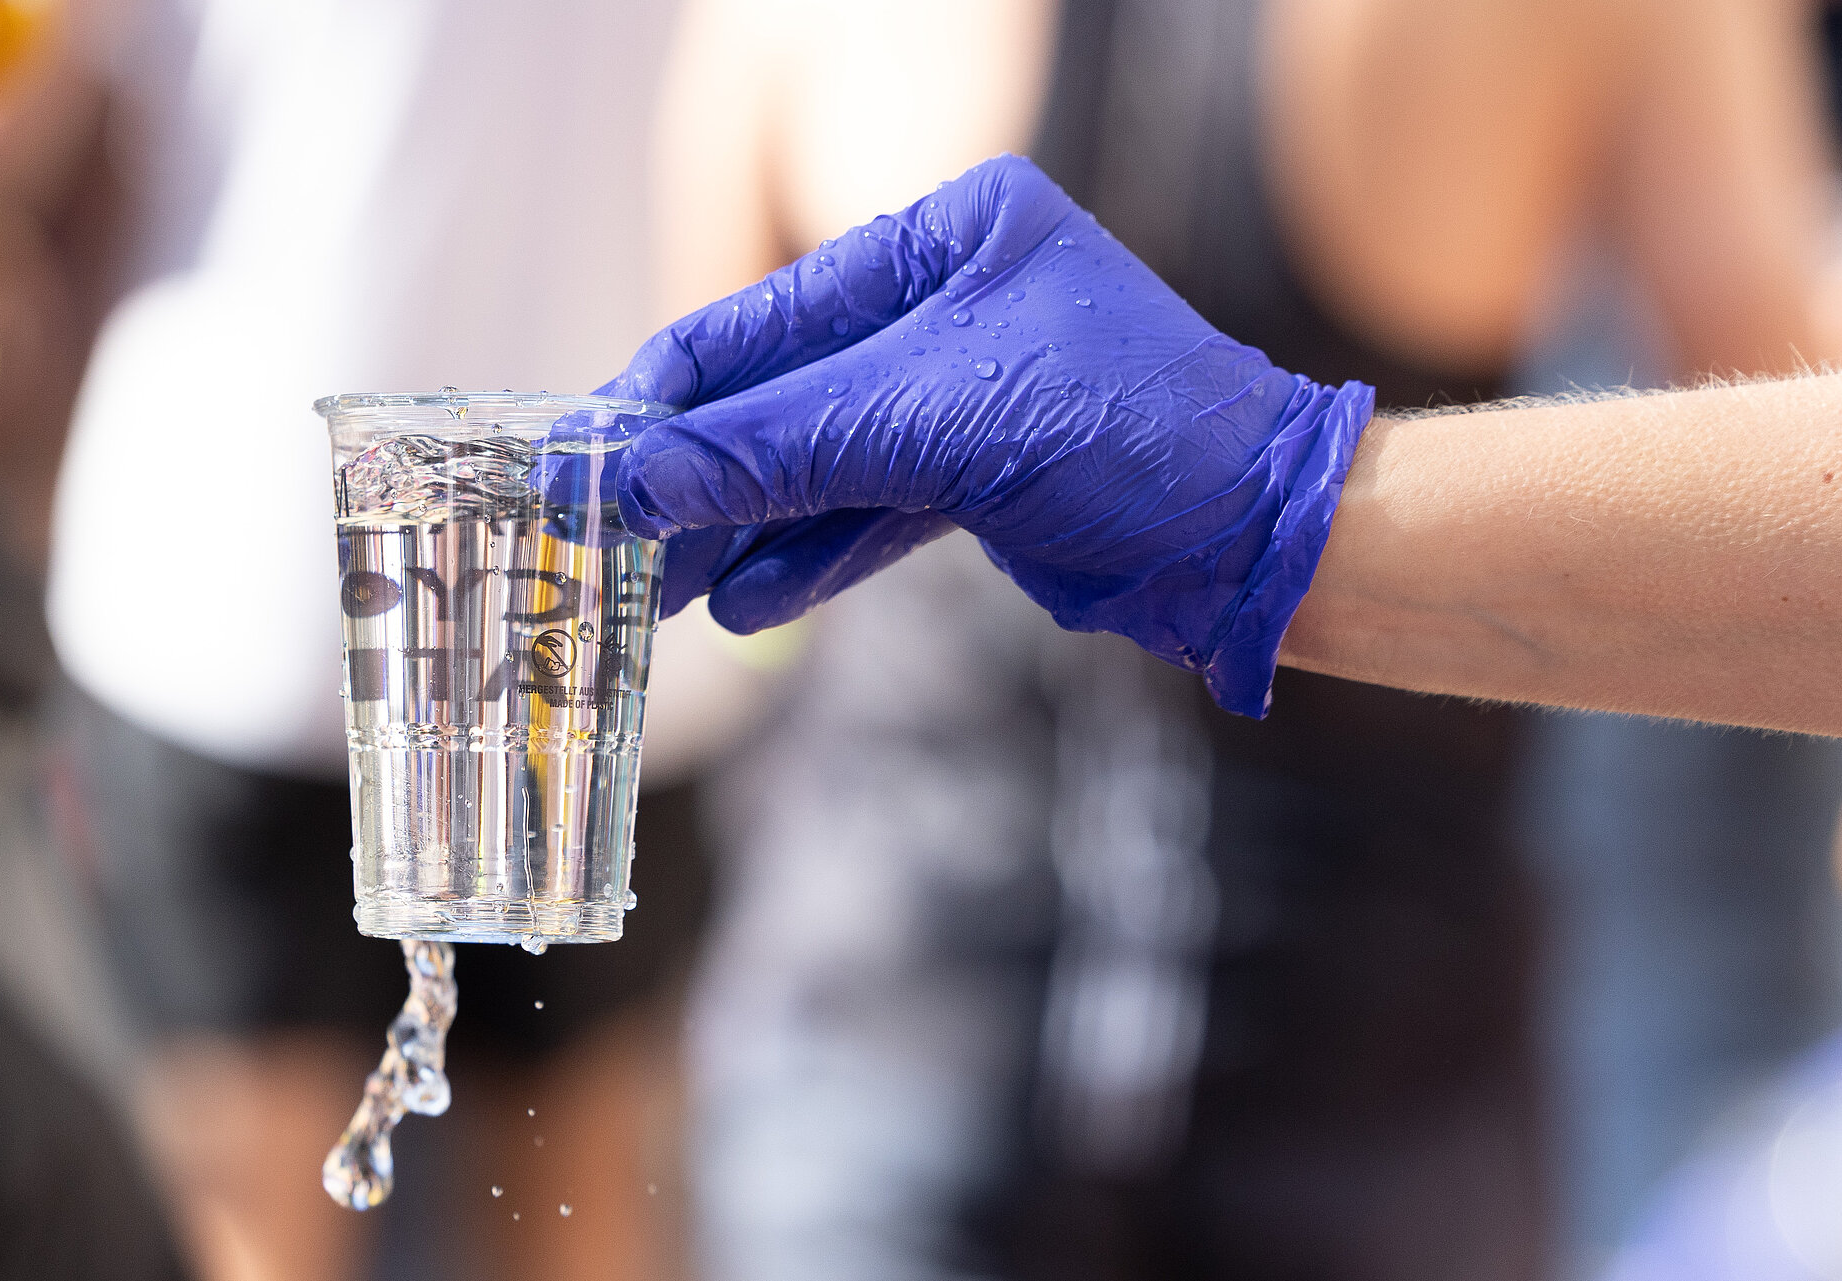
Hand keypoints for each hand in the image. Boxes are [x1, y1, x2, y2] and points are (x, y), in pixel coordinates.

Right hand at [599, 155, 1372, 715]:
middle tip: (603, 537)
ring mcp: (963, 391)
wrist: (1257, 539)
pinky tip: (747, 603)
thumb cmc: (1131, 434)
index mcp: (945, 235)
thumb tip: (636, 481)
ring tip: (658, 593)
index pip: (770, 314)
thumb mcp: (939, 422)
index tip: (584, 458)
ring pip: (820, 461)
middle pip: (785, 391)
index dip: (671, 393)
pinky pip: (868, 510)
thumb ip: (783, 446)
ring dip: (743, 530)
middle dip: (699, 473)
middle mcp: (949, 302)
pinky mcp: (979, 475)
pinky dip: (812, 557)